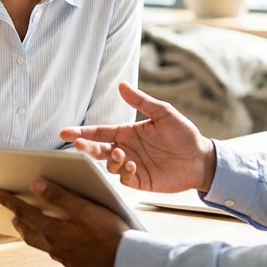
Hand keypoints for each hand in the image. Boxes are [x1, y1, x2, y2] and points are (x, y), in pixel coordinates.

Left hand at [0, 179, 128, 266]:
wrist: (129, 262)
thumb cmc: (111, 233)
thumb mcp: (86, 209)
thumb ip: (61, 196)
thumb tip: (36, 185)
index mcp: (54, 231)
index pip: (25, 213)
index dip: (10, 201)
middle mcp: (55, 247)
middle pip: (29, 231)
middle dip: (17, 218)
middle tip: (8, 210)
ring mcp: (65, 258)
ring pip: (40, 244)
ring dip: (30, 232)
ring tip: (25, 225)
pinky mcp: (76, 264)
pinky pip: (54, 252)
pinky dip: (47, 242)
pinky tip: (53, 239)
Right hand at [59, 82, 216, 192]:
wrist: (201, 159)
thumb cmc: (184, 134)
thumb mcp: (164, 113)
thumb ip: (141, 101)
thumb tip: (121, 85)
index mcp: (127, 133)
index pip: (99, 132)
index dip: (82, 132)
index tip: (65, 132)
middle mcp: (125, 149)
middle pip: (98, 149)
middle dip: (85, 147)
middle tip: (78, 145)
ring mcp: (131, 166)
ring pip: (108, 165)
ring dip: (110, 159)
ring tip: (119, 153)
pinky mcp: (139, 180)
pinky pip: (123, 179)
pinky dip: (122, 172)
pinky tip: (130, 165)